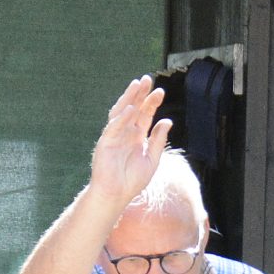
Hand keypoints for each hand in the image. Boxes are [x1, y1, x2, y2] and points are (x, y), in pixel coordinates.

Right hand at [89, 75, 170, 208]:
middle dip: (140, 94)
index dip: (152, 102)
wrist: (116, 195)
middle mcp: (125, 132)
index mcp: (137, 136)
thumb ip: (159, 140)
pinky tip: (130, 109)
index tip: (161, 92)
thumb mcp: (152, 159)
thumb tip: (167, 121)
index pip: (145, 114)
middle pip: (133, 108)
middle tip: (147, 79)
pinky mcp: (105, 142)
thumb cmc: (132, 181)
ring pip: (121, 112)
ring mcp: (114, 136)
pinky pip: (113, 127)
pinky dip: (121, 118)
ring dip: (128, 98)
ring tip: (136, 85)